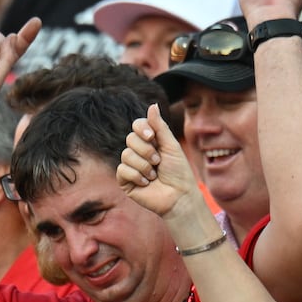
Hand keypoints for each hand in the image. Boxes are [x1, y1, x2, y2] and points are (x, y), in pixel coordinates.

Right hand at [117, 103, 201, 217]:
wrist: (179, 196)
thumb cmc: (179, 172)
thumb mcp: (171, 145)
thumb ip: (160, 126)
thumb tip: (152, 105)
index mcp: (150, 142)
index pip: (137, 126)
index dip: (142, 129)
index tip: (152, 137)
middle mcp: (139, 152)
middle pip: (130, 139)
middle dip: (146, 150)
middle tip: (158, 161)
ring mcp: (131, 166)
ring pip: (126, 155)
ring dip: (144, 166)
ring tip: (154, 175)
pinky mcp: (125, 181)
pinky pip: (122, 170)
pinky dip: (136, 176)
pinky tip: (146, 183)